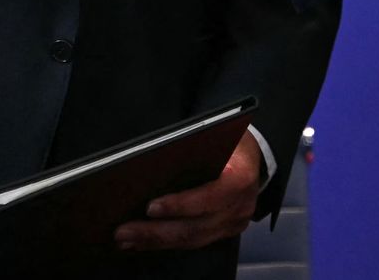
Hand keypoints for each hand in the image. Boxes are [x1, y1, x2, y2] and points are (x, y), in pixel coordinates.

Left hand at [113, 130, 262, 251]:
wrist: (255, 155)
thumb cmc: (230, 140)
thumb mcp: (216, 135)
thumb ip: (192, 150)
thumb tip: (152, 164)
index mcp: (240, 178)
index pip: (208, 198)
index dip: (179, 205)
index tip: (149, 207)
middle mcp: (240, 206)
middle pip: (194, 227)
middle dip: (155, 232)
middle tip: (123, 231)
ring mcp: (234, 223)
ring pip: (192, 240)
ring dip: (156, 241)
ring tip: (127, 239)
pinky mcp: (225, 232)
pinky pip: (194, 242)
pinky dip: (167, 242)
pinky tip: (144, 241)